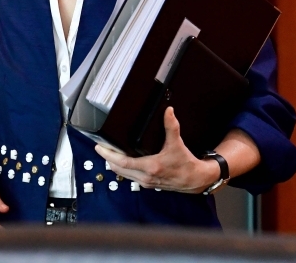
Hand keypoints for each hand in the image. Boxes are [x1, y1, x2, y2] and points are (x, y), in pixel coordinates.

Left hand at [94, 107, 220, 193]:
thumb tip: (168, 111)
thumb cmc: (186, 163)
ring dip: (114, 164)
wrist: (196, 180)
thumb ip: (171, 126)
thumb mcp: (177, 144)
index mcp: (150, 167)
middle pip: (118, 169)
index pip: (123, 162)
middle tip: (99, 147)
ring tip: (107, 152)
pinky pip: (130, 176)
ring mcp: (146, 182)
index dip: (109, 155)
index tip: (99, 147)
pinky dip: (122, 168)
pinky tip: (121, 161)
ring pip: (123, 174)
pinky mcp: (148, 184)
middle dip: (107, 159)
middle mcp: (145, 177)